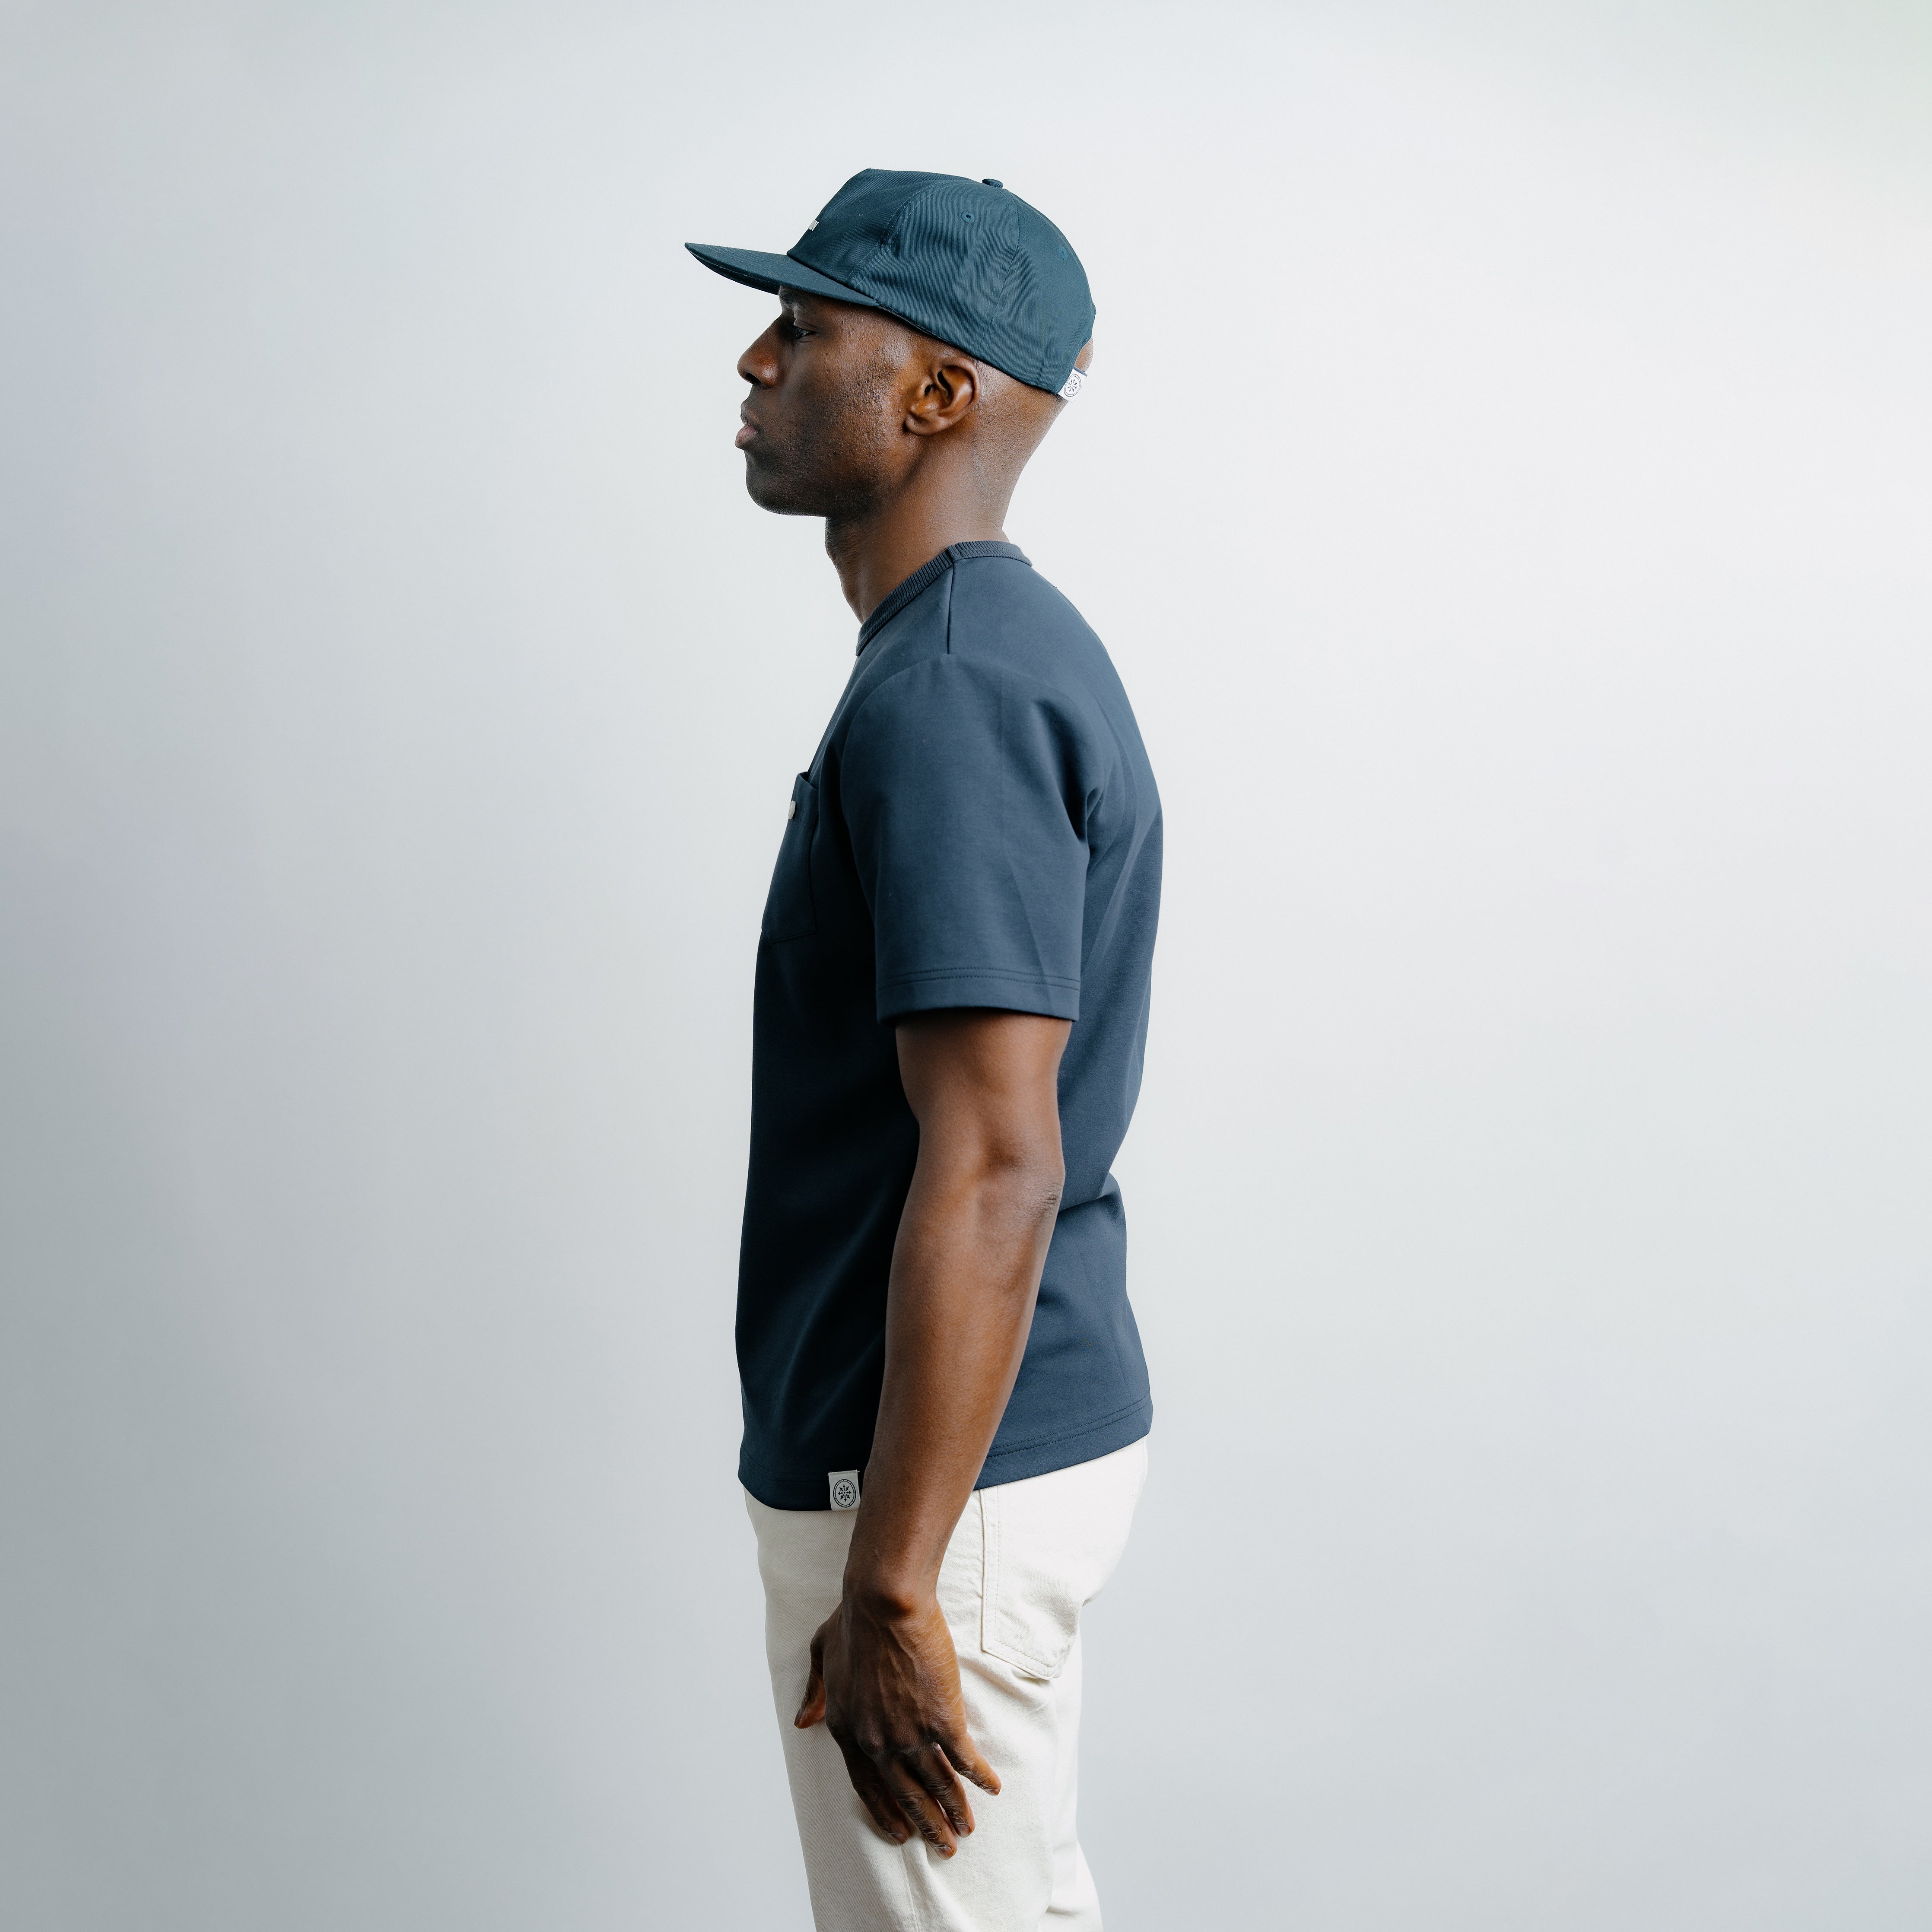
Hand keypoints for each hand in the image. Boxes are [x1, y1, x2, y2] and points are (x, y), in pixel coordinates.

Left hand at [794, 1591, 999, 1855]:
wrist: (883, 1604)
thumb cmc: (851, 1621)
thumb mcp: (820, 1656)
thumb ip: (814, 1693)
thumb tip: (802, 1722)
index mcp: (847, 1730)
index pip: (867, 1785)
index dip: (885, 1812)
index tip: (900, 1832)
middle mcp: (877, 1742)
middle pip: (905, 1795)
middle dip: (926, 1825)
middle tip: (943, 1847)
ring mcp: (910, 1735)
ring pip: (937, 1785)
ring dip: (954, 1810)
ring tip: (967, 1829)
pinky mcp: (942, 1721)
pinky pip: (964, 1760)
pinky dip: (979, 1777)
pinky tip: (992, 1787)